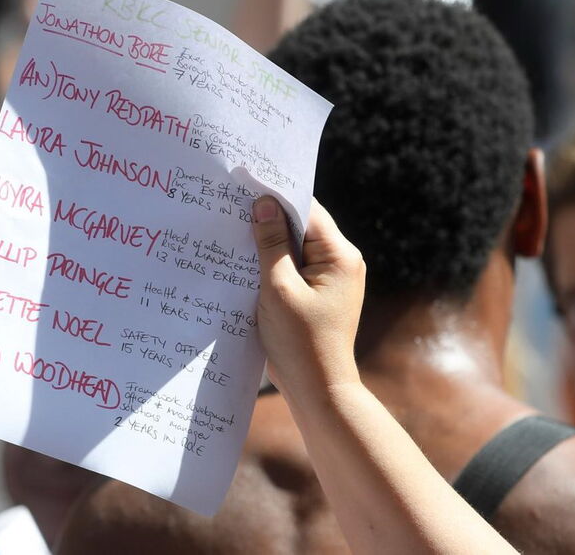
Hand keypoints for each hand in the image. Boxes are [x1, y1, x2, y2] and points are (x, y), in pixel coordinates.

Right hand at [251, 196, 364, 399]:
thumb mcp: (278, 289)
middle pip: (301, 226)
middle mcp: (341, 262)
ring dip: (267, 244)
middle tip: (232, 207)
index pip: (307, 209)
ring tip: (234, 233)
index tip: (246, 184)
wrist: (319, 390)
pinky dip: (272, 265)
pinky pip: (293, 268)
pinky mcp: (318, 294)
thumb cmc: (300, 343)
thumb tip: (263, 203)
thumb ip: (270, 244)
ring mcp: (330, 279)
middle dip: (268, 219)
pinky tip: (246, 264)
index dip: (276, 196)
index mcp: (340, 255)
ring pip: (295, 247)